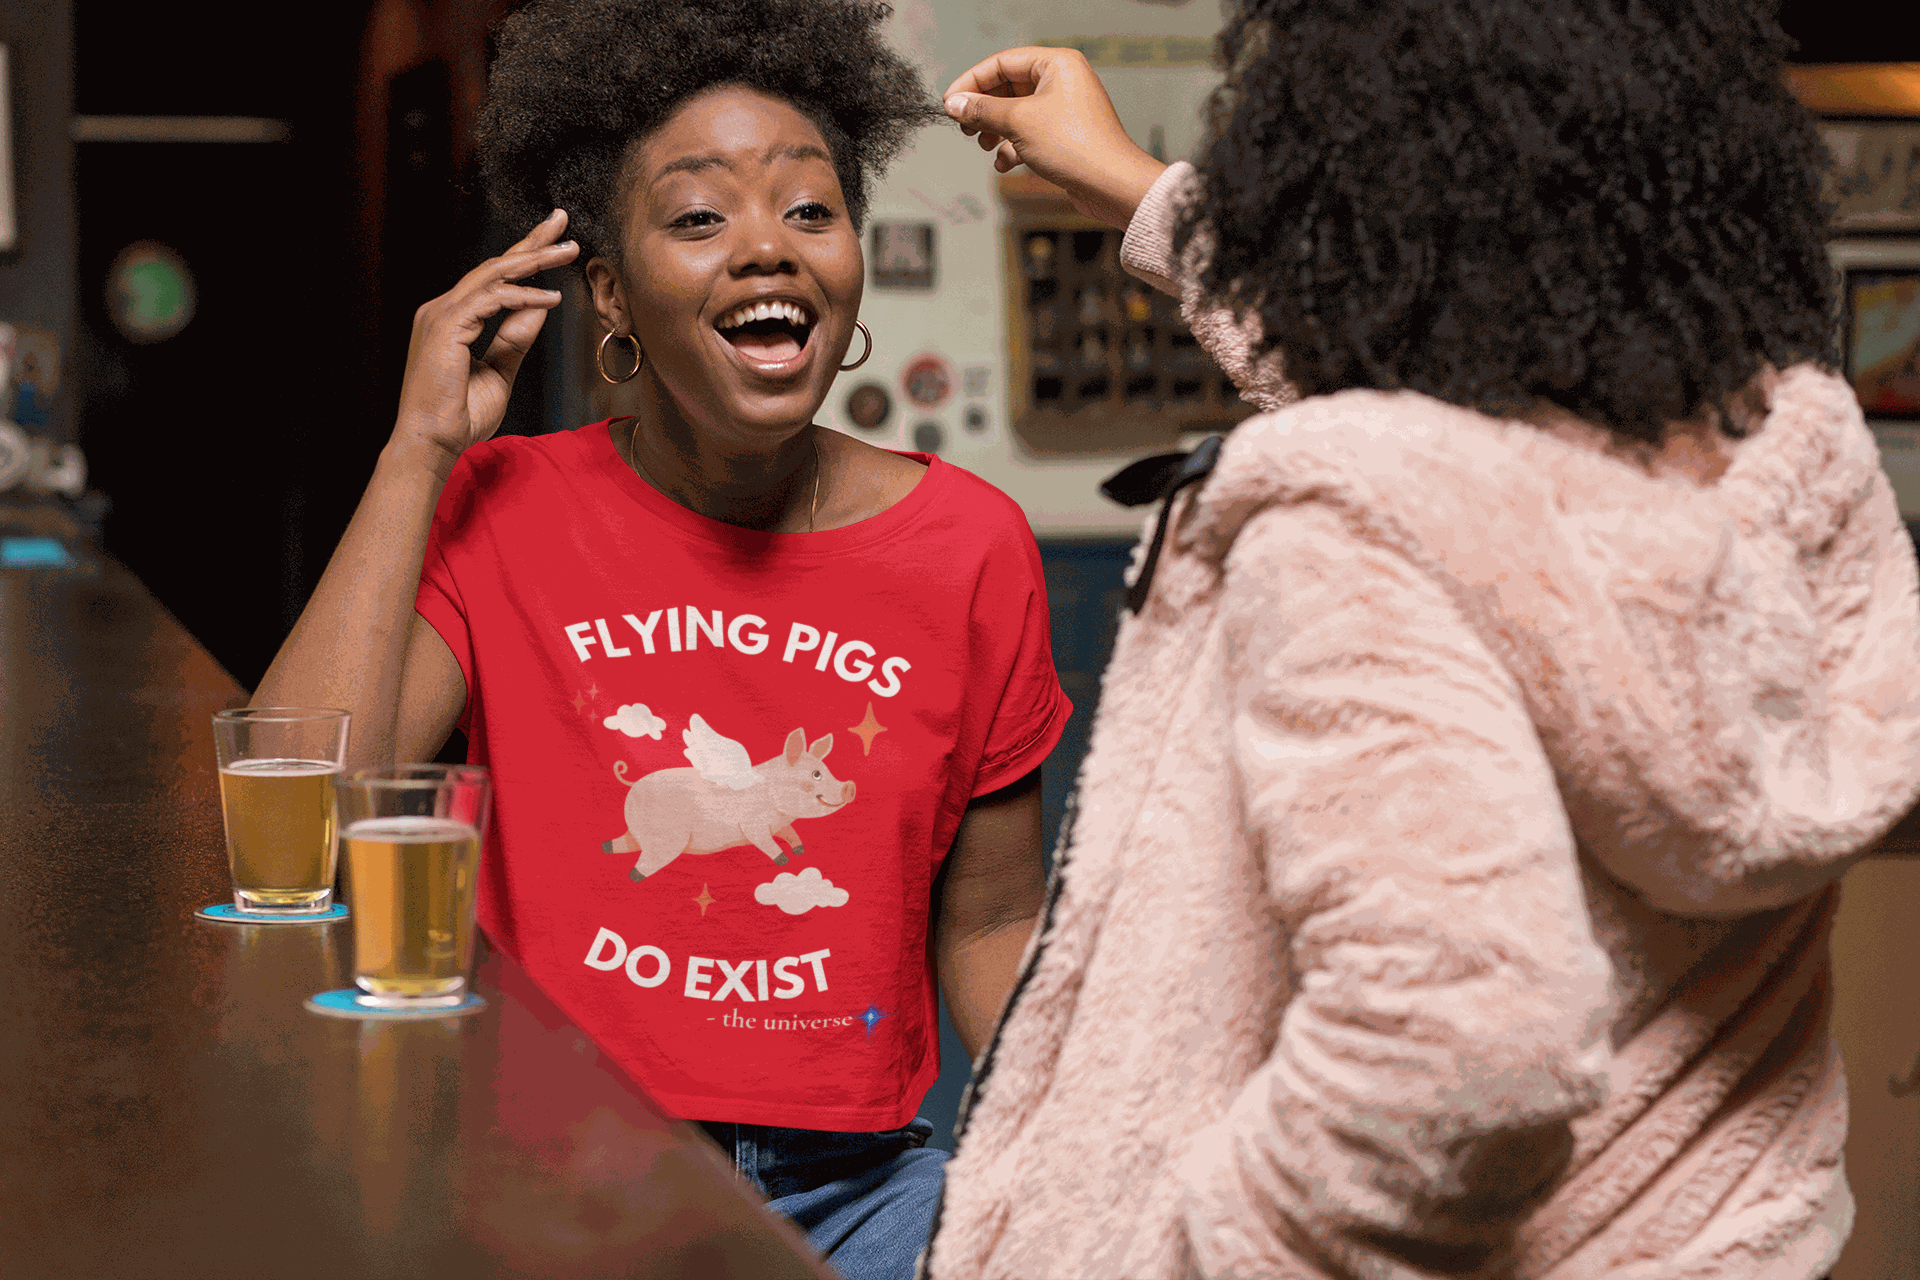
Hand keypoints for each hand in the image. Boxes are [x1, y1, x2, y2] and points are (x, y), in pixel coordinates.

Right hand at [392, 208, 579, 466]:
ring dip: (535, 260)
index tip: (555, 240)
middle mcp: (443, 308)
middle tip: (562, 220)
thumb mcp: (499, 371)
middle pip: (495, 265)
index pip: (494, 278)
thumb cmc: (460, 415)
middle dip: (532, 241)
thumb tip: (540, 307)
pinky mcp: (445, 326)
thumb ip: (515, 338)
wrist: (433, 442)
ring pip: (494, 274)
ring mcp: (441, 314)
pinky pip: (492, 300)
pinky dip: (523, 297)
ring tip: (569, 250)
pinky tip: (552, 298)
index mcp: (454, 317)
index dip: (525, 255)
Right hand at [943, 47, 1168, 229]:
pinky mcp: (1065, 136)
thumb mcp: (1018, 122)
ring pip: (1017, 113)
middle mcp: (1062, 81)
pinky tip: (1004, 163)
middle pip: (1008, 87)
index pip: (1002, 62)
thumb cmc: (1076, 146)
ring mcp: (1064, 109)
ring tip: (982, 144)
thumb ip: (982, 110)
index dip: (972, 82)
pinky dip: (1013, 147)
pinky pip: (1030, 134)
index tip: (950, 103)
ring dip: (995, 129)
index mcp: (1056, 64)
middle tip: (964, 126)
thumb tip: (955, 104)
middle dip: (984, 109)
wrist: (1111, 184)